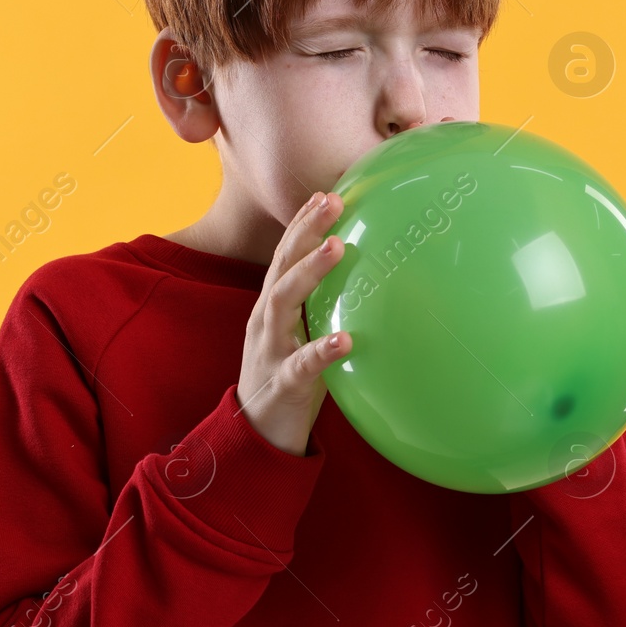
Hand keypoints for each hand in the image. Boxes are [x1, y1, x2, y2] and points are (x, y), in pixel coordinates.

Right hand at [235, 191, 350, 455]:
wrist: (258, 434)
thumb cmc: (289, 377)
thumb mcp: (302, 334)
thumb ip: (322, 307)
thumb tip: (366, 278)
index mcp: (273, 307)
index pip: (285, 254)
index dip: (302, 222)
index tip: (326, 192)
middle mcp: (266, 320)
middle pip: (282, 266)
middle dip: (305, 230)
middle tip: (333, 201)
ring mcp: (271, 350)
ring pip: (284, 303)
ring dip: (310, 272)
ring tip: (338, 248)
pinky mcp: (283, 383)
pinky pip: (303, 365)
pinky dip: (322, 350)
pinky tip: (346, 340)